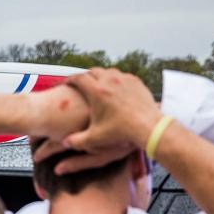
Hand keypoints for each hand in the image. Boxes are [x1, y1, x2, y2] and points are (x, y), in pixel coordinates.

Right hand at [42, 68, 160, 174]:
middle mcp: (109, 81)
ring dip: (100, 76)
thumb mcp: (95, 138)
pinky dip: (115, 79)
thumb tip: (65, 143)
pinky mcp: (135, 81)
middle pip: (92, 71)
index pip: (78, 78)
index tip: (66, 83)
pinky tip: (115, 88)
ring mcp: (124, 79)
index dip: (69, 80)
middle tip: (80, 83)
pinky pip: (122, 76)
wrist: (148, 126)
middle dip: (84, 76)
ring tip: (97, 84)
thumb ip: (77, 141)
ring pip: (107, 71)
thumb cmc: (122, 132)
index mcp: (97, 91)